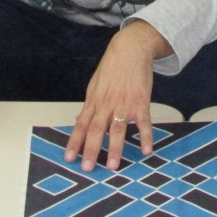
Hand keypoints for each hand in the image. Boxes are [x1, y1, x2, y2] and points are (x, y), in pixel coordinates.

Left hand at [64, 22, 165, 171]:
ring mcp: (124, 103)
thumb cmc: (112, 67)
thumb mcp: (95, 85)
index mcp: (94, 100)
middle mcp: (107, 103)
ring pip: (117, 128)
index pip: (81, 124)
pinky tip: (146, 150)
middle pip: (96, 129)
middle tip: (87, 168)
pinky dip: (145, 136)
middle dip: (91, 150)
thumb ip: (90, 105)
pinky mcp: (141, 101)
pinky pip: (143, 122)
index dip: (74, 142)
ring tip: (113, 165)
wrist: (130, 49)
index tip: (69, 158)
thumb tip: (79, 121)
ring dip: (115, 147)